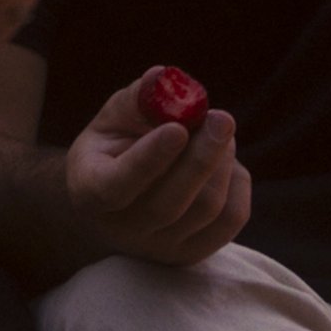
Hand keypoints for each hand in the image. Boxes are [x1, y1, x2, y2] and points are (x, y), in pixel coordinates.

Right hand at [63, 76, 250, 266]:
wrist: (117, 199)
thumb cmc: (115, 148)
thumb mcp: (113, 119)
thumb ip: (137, 99)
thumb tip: (162, 77)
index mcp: (92, 192)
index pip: (119, 185)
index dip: (150, 158)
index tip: (176, 128)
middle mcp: (123, 229)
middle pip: (172, 202)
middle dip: (203, 155)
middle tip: (222, 117)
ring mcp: (160, 248)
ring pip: (206, 208)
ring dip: (222, 162)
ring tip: (218, 131)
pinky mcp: (192, 253)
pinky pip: (231, 221)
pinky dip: (238, 183)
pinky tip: (226, 161)